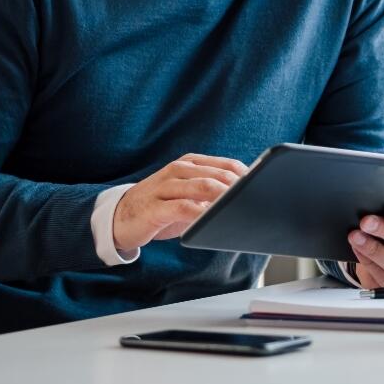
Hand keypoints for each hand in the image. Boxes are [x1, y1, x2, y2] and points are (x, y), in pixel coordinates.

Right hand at [113, 153, 246, 252]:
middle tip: (257, 199)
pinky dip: (201, 213)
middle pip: (218, 175)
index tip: (264, 188)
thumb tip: (244, 201)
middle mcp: (178, 170)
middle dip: (239, 187)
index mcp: (190, 163)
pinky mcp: (155, 207)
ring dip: (224, 197)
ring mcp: (165, 186)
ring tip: (241, 207)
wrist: (119, 218)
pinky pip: (183, 207)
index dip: (247, 176)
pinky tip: (213, 220)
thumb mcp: (187, 196)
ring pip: (202, 187)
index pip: (227, 165)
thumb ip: (211, 195)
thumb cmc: (160, 208)